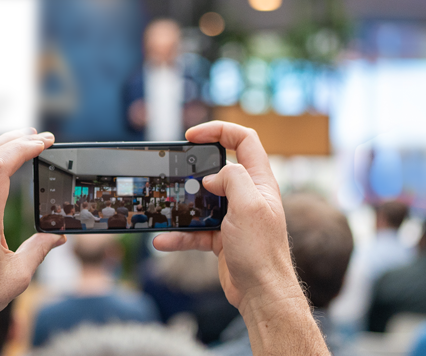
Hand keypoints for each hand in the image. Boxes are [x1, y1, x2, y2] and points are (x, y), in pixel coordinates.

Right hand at [154, 122, 327, 354]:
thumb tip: (213, 177)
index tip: (193, 136)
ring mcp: (235, 217)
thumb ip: (233, 179)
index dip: (220, 130)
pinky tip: (163, 240)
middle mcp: (248, 195)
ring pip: (203, 201)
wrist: (262, 293)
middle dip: (196, 168)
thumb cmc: (261, 251)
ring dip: (183, 205)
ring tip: (164, 206)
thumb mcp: (248, 205)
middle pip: (220, 168)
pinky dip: (180, 234)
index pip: (244, 140)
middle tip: (176, 168)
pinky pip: (197, 230)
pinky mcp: (223, 238)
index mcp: (260, 182)